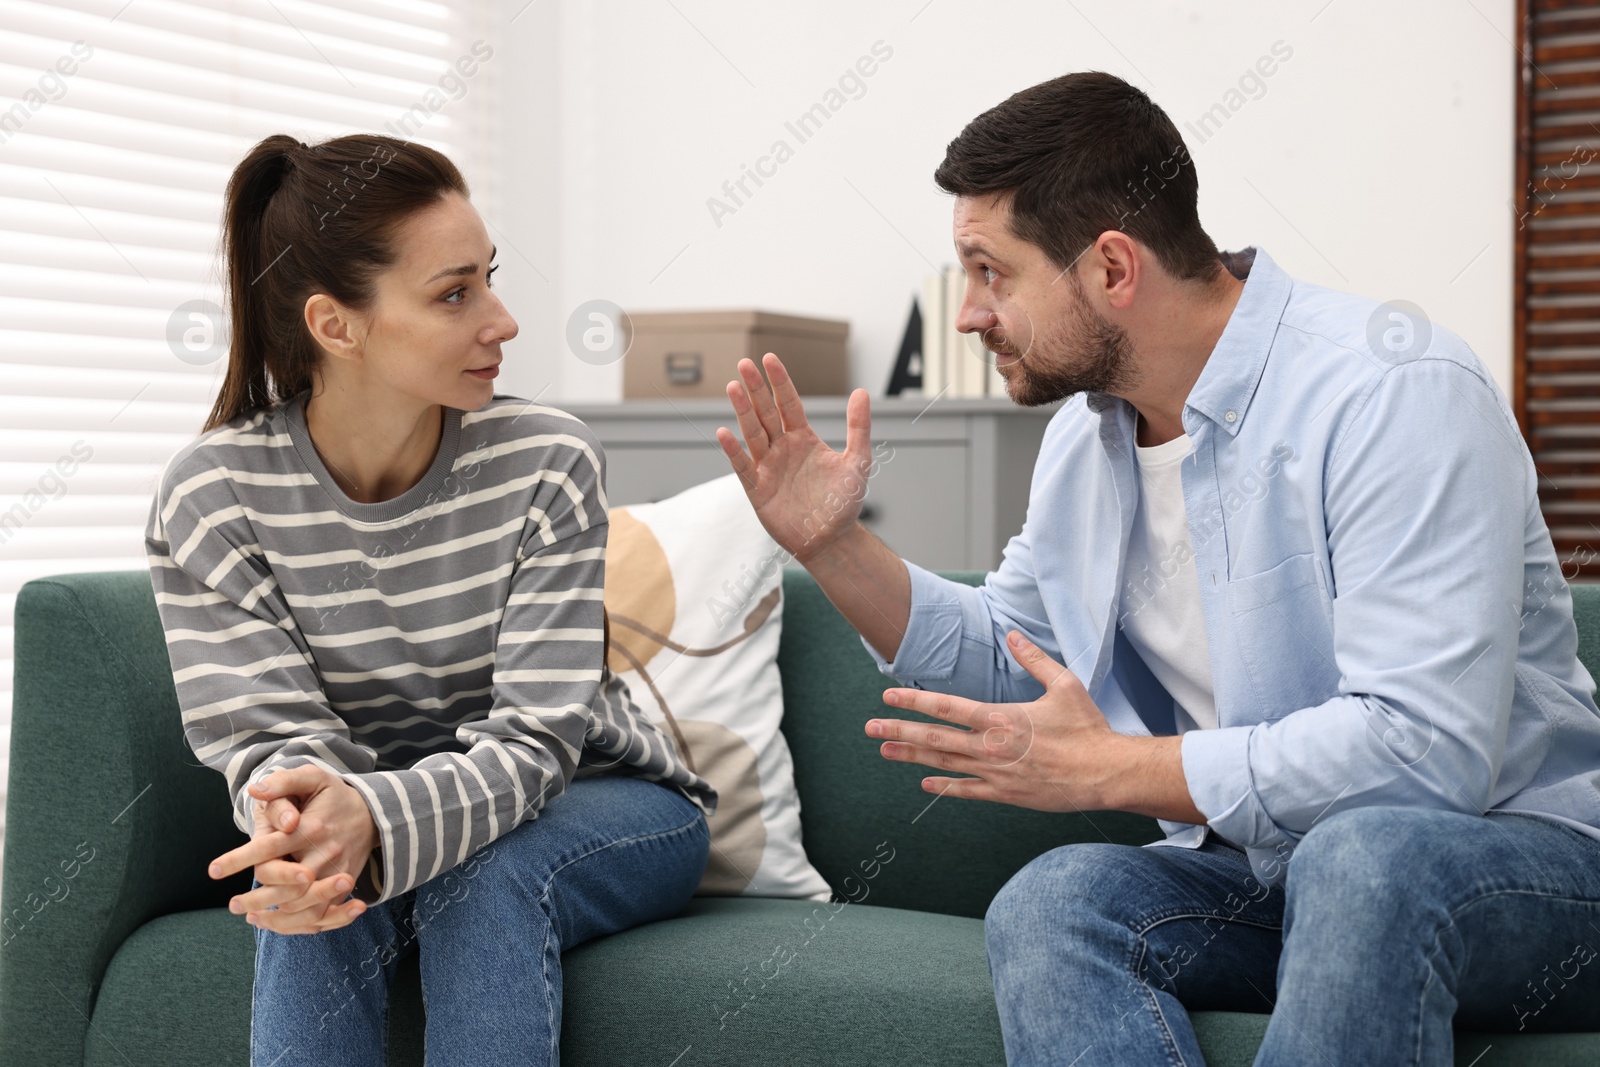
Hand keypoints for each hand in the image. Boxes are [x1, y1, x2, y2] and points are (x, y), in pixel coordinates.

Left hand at [210, 765, 378, 934]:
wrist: (375, 815)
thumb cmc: (335, 796)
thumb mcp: (314, 777)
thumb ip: (284, 781)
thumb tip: (255, 790)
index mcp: (311, 828)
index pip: (269, 847)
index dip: (238, 859)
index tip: (213, 870)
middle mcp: (324, 854)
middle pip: (286, 886)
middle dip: (256, 898)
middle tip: (232, 904)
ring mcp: (336, 874)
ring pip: (303, 906)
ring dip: (275, 917)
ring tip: (250, 916)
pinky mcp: (343, 887)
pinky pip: (321, 915)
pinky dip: (297, 925)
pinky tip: (275, 923)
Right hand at [716, 352, 875, 564]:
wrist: (831, 540)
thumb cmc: (843, 503)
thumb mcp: (858, 462)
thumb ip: (859, 427)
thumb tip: (862, 392)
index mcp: (803, 438)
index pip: (789, 403)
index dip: (780, 381)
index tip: (769, 359)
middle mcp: (782, 449)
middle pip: (766, 413)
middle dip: (755, 389)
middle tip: (744, 363)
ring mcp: (768, 467)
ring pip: (752, 433)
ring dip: (742, 412)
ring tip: (733, 388)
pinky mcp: (758, 489)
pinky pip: (743, 467)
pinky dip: (734, 451)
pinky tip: (725, 433)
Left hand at [864, 630, 1128, 811]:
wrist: (1105, 773)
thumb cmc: (1087, 728)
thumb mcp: (1064, 685)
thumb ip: (1034, 659)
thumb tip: (1012, 635)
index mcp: (1000, 718)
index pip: (947, 707)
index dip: (914, 700)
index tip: (889, 696)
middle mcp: (991, 747)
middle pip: (935, 737)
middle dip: (900, 730)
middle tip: (870, 727)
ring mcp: (996, 773)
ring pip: (944, 764)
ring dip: (912, 756)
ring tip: (885, 750)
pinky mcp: (1006, 794)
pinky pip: (967, 791)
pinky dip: (944, 787)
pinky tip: (925, 783)